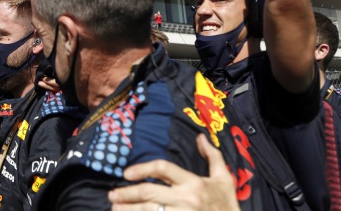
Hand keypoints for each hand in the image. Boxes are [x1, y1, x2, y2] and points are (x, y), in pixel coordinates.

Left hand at [108, 134, 240, 210]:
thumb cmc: (228, 206)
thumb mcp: (225, 180)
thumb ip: (212, 157)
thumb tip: (200, 137)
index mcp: (194, 183)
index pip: (163, 168)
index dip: (142, 169)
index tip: (127, 173)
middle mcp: (186, 198)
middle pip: (149, 192)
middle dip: (127, 193)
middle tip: (112, 194)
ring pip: (148, 210)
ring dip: (128, 209)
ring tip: (115, 207)